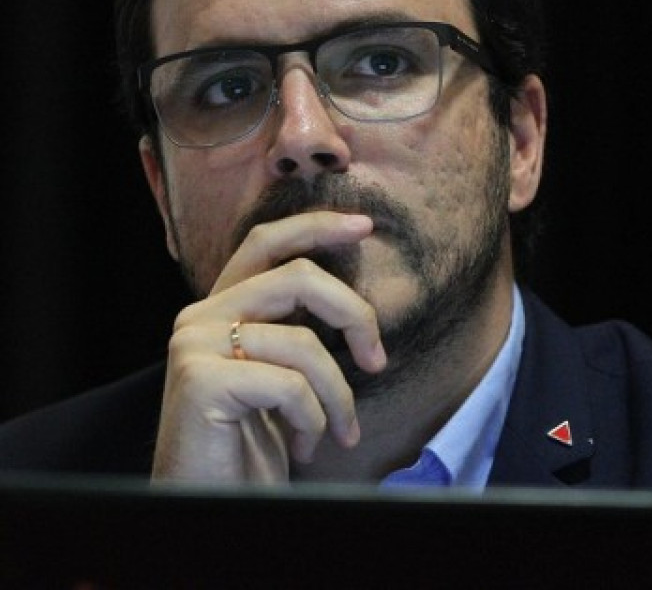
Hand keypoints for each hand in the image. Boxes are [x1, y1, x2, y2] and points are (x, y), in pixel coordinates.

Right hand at [151, 212, 386, 482]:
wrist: (207, 504)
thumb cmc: (249, 447)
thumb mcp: (281, 376)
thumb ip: (296, 330)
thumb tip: (353, 302)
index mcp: (220, 309)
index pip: (265, 244)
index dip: (315, 226)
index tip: (364, 226)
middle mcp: (199, 317)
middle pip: (299, 278)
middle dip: (354, 315)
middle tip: (377, 360)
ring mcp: (194, 345)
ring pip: (303, 342)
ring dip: (338, 396)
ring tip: (340, 432)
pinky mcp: (200, 380)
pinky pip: (289, 385)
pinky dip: (314, 420)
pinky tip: (303, 448)